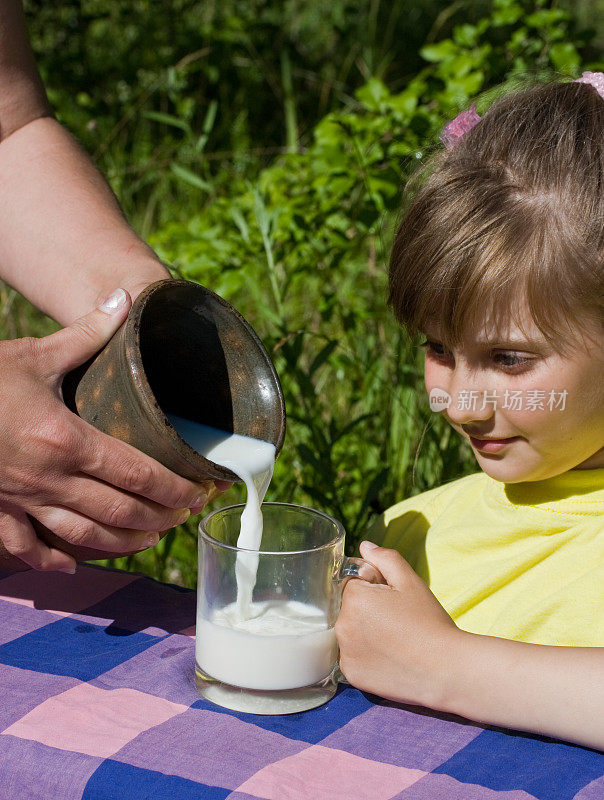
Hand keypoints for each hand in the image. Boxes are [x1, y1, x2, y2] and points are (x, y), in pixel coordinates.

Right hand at [0, 288, 219, 572]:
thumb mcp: (33, 353)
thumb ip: (87, 333)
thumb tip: (125, 298)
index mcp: (66, 439)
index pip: (138, 474)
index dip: (174, 489)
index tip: (199, 494)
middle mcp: (49, 477)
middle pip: (119, 511)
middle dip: (159, 519)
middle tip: (184, 517)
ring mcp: (20, 500)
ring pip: (83, 536)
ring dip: (122, 543)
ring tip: (150, 540)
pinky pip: (25, 546)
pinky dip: (49, 559)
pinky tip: (71, 567)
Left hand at [336, 541, 460, 709]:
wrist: (445, 670)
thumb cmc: (429, 622)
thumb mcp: (410, 582)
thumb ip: (384, 559)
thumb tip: (364, 547)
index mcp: (354, 597)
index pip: (351, 583)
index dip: (372, 588)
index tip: (391, 600)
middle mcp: (342, 625)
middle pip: (346, 608)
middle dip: (364, 609)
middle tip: (394, 620)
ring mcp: (344, 653)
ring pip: (347, 632)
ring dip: (362, 631)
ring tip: (392, 639)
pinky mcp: (350, 675)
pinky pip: (350, 657)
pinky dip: (364, 655)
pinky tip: (387, 657)